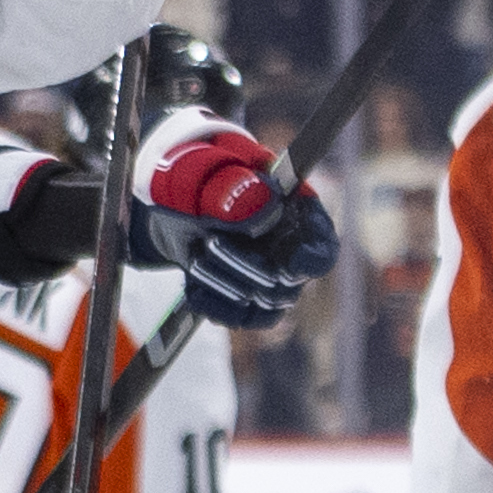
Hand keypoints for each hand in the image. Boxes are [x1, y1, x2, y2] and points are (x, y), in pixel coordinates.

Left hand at [133, 118, 335, 326]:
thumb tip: (262, 205)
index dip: (308, 261)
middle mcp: (292, 248)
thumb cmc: (195, 179)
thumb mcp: (202, 174)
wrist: (171, 202)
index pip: (322, 249)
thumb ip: (230, 187)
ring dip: (226, 284)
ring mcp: (272, 276)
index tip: (286, 263)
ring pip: (266, 306)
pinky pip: (243, 318)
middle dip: (244, 267)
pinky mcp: (247, 298)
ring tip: (197, 255)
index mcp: (298, 210)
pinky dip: (215, 306)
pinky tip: (194, 286)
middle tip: (210, 242)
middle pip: (288, 284)